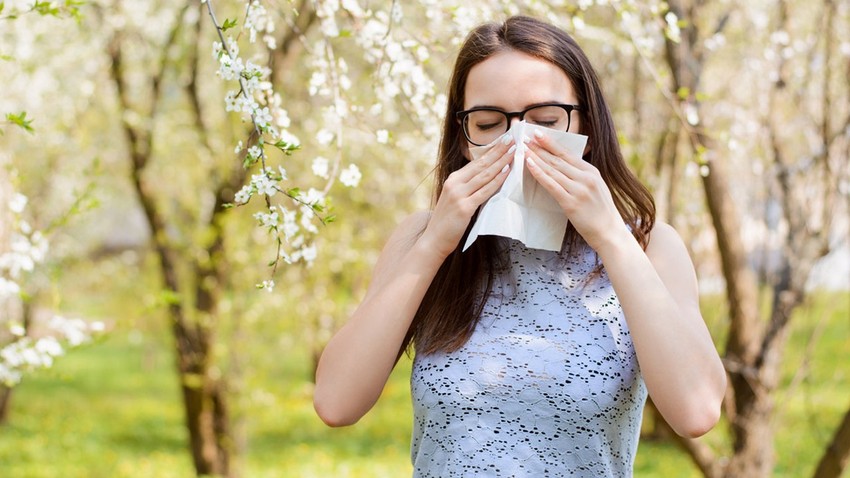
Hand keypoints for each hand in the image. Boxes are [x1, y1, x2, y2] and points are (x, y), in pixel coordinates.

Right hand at [420, 134, 515, 257]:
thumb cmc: (447, 222)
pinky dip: (497, 180)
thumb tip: (487, 178)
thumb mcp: (455, 199)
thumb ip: (468, 188)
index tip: (504, 140)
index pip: (476, 162)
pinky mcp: (464, 207)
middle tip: (513, 138)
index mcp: (453, 179)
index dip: (491, 150)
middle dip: (499, 150)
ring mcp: (459, 195)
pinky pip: (485, 191)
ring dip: (501, 161)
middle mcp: (455, 183)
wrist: (433, 240)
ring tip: (513, 151)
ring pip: (485, 175)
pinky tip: (506, 171)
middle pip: (482, 164)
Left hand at [524, 131, 629, 251]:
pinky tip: (529, 165)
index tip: (537, 133)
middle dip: (539, 147)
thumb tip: (562, 165)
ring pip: (552, 169)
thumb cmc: (600, 211)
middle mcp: (586, 178)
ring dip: (536, 157)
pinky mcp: (571, 203)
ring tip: (523, 149)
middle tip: (524, 138)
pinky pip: (551, 185)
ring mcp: (578, 190)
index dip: (550, 143)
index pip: (567, 153)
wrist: (609, 232)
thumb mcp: (596, 187)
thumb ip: (581, 175)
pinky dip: (539, 173)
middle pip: (557, 159)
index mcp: (592, 171)